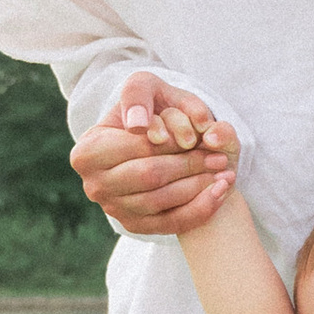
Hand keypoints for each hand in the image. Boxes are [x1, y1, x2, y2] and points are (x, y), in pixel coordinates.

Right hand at [70, 72, 235, 235]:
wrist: (148, 144)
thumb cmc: (149, 109)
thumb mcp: (144, 87)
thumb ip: (140, 95)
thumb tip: (139, 125)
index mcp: (88, 150)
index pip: (139, 147)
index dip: (174, 141)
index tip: (204, 135)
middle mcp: (94, 183)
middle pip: (149, 176)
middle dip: (190, 166)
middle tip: (221, 158)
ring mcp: (111, 208)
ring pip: (160, 202)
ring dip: (198, 188)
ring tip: (225, 174)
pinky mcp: (132, 225)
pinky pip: (169, 224)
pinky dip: (199, 210)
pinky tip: (220, 193)